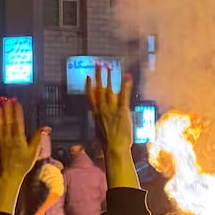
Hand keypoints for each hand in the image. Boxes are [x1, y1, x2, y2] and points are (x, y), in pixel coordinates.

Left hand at [0, 98, 43, 214]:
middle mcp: (8, 139)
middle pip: (7, 122)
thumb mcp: (34, 152)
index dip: (16, 111)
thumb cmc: (24, 164)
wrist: (10, 176)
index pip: (17, 122)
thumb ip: (38, 138)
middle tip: (3, 98)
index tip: (15, 101)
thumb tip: (46, 127)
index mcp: (19, 139)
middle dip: (5, 109)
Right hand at [86, 63, 138, 188]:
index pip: (90, 97)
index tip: (88, 76)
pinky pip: (123, 96)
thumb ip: (99, 123)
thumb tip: (99, 120)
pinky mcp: (122, 111)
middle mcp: (102, 110)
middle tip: (98, 64)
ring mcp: (111, 110)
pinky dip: (125, 85)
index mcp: (96, 114)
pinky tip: (127, 77)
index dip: (89, 85)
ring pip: (109, 90)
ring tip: (109, 67)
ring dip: (109, 77)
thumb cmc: (108, 145)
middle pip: (98, 89)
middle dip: (98, 76)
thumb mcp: (100, 132)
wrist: (114, 149)